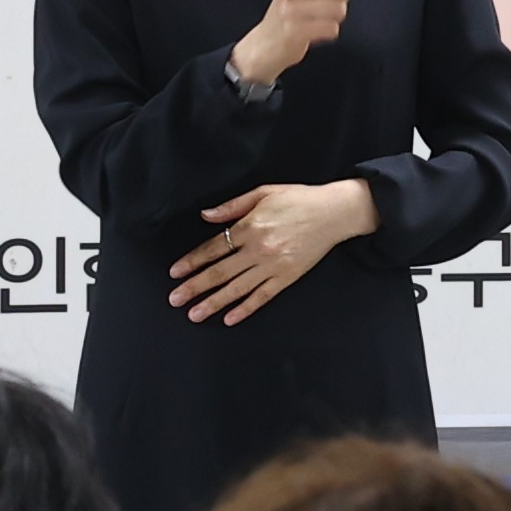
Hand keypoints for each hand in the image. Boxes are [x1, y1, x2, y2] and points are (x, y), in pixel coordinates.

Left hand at [170, 180, 377, 325]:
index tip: (175, 273)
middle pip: (220, 272)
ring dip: (213, 302)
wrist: (335, 212)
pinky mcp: (288, 277)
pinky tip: (229, 317)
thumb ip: (233, 206)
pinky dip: (245, 308)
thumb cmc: (300, 199)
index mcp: (250, 226)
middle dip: (195, 287)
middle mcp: (258, 249)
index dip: (192, 261)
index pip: (213, 248)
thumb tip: (206, 216)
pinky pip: (262, 296)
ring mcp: (273, 266)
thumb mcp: (264, 193)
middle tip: (175, 299)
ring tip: (194, 314)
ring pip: (237, 288)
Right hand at [229, 0, 373, 91]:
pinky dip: (330, 32)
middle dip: (342, 0)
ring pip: (339, 10)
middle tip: (327, 5)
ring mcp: (289, 9)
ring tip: (321, 18)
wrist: (268, 41)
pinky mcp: (292, 32)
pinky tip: (317, 31)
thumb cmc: (298, 7)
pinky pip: (331, 29)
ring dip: (336, 17)